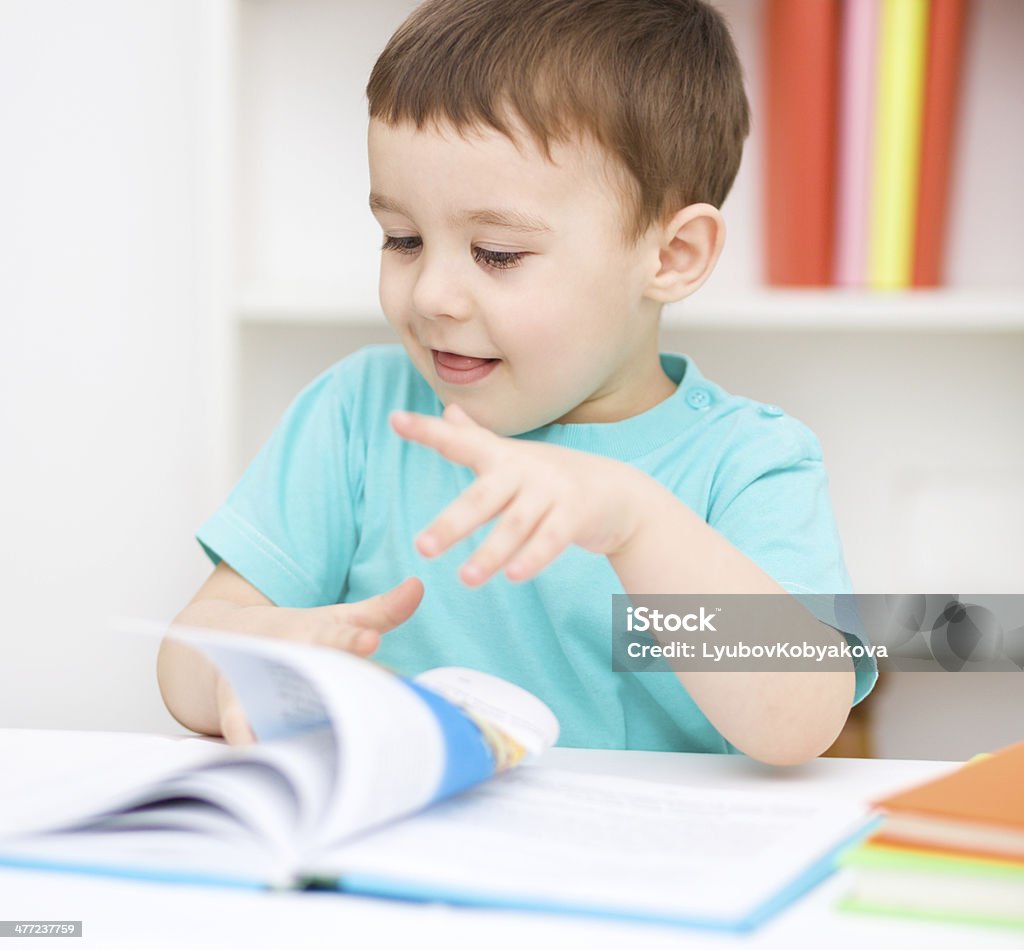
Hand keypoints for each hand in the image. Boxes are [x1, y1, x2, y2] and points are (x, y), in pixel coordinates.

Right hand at [178, 577, 424, 743]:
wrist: (227, 638)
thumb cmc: (296, 632)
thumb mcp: (337, 618)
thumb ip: (381, 609)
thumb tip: (420, 585)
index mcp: (311, 633)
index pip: (337, 636)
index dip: (353, 640)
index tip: (370, 641)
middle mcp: (283, 657)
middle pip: (311, 676)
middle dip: (335, 692)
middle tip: (367, 712)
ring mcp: (257, 687)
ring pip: (279, 711)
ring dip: (298, 730)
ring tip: (335, 753)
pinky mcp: (236, 715)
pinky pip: (247, 737)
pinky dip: (258, 750)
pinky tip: (279, 765)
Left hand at [390, 403, 648, 585]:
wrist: (619, 493)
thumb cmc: (553, 477)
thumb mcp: (515, 456)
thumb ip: (477, 438)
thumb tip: (448, 412)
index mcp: (503, 456)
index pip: (461, 442)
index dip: (428, 431)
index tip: (395, 420)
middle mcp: (525, 469)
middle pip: (482, 498)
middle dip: (452, 523)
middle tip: (422, 548)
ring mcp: (552, 491)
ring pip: (515, 525)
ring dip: (490, 553)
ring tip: (465, 579)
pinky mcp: (576, 515)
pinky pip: (551, 539)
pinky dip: (532, 558)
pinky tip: (512, 577)